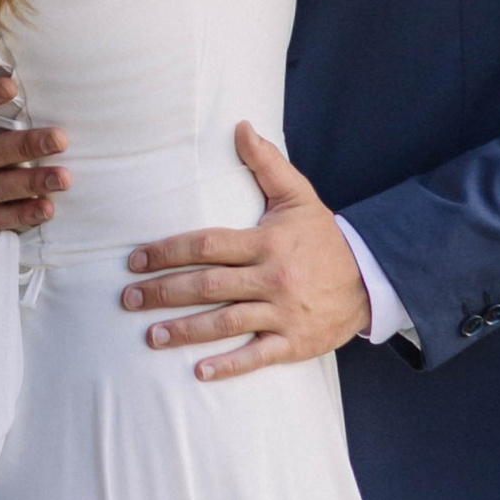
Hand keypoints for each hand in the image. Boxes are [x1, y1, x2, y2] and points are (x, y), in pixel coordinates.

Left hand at [119, 123, 366, 379]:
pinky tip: (199, 372)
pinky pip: (257, 356)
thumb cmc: (324, 238)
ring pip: (225, 322)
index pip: (207, 245)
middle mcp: (272, 278)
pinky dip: (228, 366)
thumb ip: (267, 164)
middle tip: (128, 299)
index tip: (136, 259)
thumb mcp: (299, 197)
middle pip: (208, 285)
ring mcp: (283, 312)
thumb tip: (240, 126)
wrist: (370, 281)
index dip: (168, 251)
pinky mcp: (294, 342)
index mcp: (266, 242)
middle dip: (164, 292)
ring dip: (185, 330)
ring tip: (150, 336)